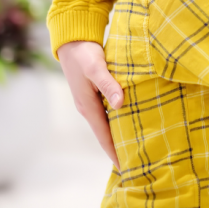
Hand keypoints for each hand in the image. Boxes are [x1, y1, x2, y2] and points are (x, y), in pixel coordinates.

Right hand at [57, 41, 124, 168]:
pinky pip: (107, 113)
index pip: (104, 136)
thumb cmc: (84, 53)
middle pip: (105, 133)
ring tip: (135, 146)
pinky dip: (118, 120)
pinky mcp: (94, 93)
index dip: (114, 152)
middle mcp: (88, 108)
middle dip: (118, 147)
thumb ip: (109, 84)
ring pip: (107, 123)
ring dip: (119, 134)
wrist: (72, 41)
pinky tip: (129, 121)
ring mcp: (90, 101)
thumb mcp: (97, 67)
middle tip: (136, 161)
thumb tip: (120, 103)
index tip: (126, 167)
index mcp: (88, 106)